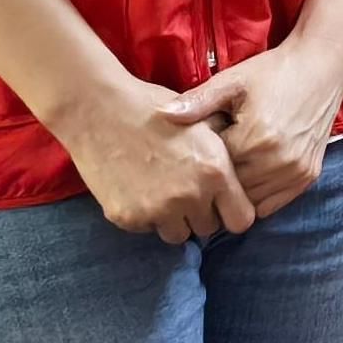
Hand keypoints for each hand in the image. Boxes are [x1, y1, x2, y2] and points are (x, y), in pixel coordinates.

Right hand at [55, 76, 260, 242]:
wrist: (99, 110)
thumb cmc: (152, 108)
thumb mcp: (201, 121)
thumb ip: (224, 152)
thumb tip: (243, 170)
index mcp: (215, 172)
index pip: (241, 220)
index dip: (232, 212)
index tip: (221, 204)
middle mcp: (190, 196)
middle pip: (208, 229)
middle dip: (200, 214)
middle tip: (184, 190)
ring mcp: (157, 210)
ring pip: (177, 234)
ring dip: (173, 219)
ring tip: (160, 190)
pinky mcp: (128, 218)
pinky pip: (146, 229)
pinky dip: (144, 215)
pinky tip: (137, 188)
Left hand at [163, 35, 342, 221]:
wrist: (321, 67)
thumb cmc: (273, 72)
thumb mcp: (232, 81)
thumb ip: (198, 102)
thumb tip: (162, 114)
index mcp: (254, 138)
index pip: (212, 169)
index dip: (201, 160)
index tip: (197, 148)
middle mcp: (277, 161)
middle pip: (230, 190)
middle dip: (216, 180)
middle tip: (208, 163)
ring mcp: (295, 172)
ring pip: (250, 202)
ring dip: (236, 192)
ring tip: (228, 170)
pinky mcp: (308, 176)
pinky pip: (272, 205)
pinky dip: (256, 197)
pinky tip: (248, 177)